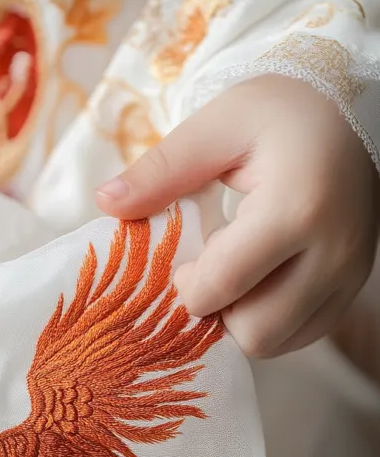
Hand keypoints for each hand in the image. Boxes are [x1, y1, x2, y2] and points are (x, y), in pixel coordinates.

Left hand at [96, 76, 378, 357]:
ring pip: (278, 343)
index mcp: (296, 206)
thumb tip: (105, 202)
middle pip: (255, 332)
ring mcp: (349, 275)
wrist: (343, 113)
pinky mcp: (352, 289)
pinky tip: (258, 284)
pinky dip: (270, 323)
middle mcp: (333, 250)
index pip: (225, 285)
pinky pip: (300, 336)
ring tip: (235, 276)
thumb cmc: (274, 114)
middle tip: (207, 273)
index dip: (187, 287)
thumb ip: (161, 171)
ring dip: (241, 321)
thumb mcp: (215, 127)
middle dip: (215, 313)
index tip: (182, 263)